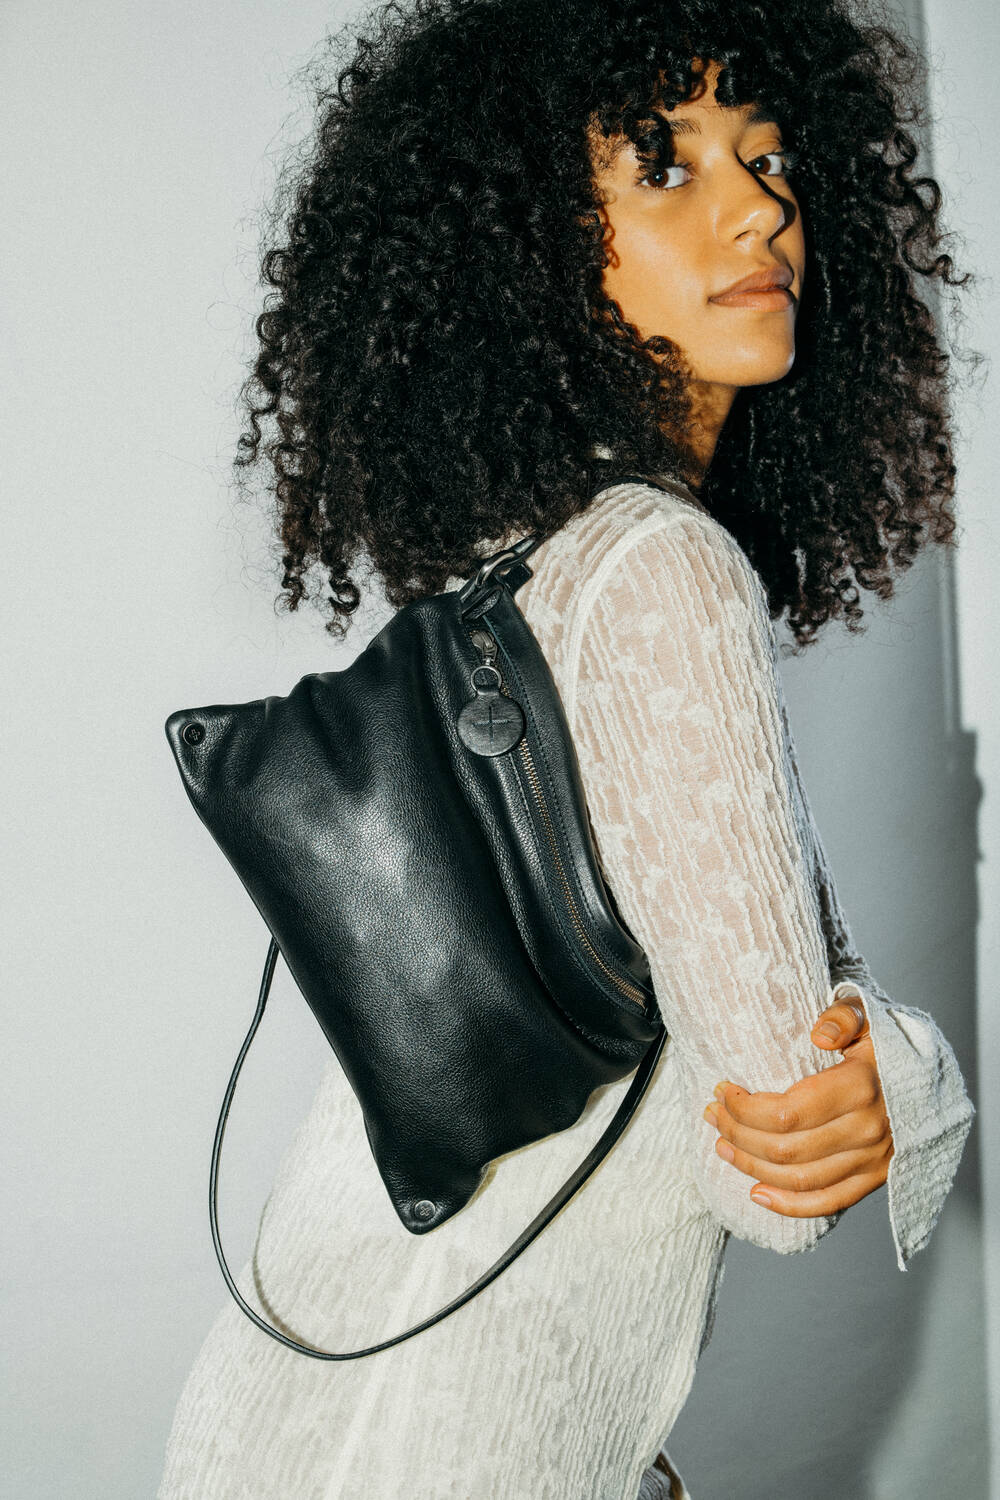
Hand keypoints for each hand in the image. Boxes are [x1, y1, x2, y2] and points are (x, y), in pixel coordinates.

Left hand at [701, 997, 893, 1216]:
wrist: (926, 1078)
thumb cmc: (883, 1044)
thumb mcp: (867, 1017)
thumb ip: (842, 1016)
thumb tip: (820, 1034)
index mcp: (861, 1087)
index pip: (788, 1113)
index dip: (745, 1108)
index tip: (721, 1090)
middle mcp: (868, 1129)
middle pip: (786, 1149)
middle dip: (737, 1133)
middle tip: (712, 1115)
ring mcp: (874, 1160)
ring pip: (800, 1179)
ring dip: (751, 1165)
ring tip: (722, 1145)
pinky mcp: (875, 1179)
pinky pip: (828, 1203)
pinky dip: (788, 1206)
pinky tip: (757, 1192)